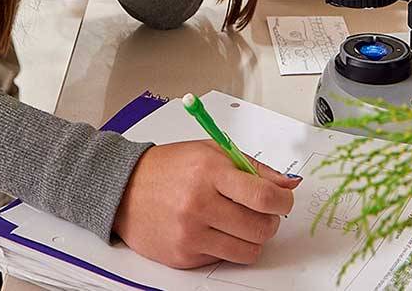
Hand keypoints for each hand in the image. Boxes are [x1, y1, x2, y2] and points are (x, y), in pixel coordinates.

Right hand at [112, 141, 299, 268]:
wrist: (123, 188)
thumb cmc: (169, 167)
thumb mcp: (210, 152)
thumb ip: (253, 167)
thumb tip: (289, 184)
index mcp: (210, 172)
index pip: (264, 197)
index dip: (283, 201)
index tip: (283, 200)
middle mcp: (199, 204)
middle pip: (261, 228)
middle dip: (270, 221)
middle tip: (260, 212)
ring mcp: (190, 233)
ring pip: (248, 251)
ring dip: (251, 238)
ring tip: (238, 222)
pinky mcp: (183, 256)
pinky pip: (223, 259)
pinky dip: (225, 247)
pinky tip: (211, 229)